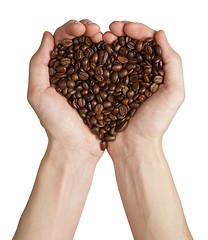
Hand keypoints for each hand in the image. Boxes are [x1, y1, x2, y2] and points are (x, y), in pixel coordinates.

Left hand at [28, 19, 102, 162]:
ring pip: (97, 52)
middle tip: (97, 31)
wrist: (77, 147)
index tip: (82, 29)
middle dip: (89, 30)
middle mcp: (75, 72)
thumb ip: (38, 64)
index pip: (63, 41)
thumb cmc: (56, 124)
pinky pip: (111, 68)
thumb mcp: (38, 93)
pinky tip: (119, 50)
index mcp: (57, 70)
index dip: (71, 29)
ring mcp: (92, 80)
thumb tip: (47, 36)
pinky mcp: (106, 89)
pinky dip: (115, 56)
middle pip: (82, 43)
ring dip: (103, 40)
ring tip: (108, 37)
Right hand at [103, 21, 184, 159]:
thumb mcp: (174, 93)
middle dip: (120, 32)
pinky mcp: (106, 90)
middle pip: (129, 46)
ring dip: (107, 43)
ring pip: (114, 55)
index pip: (147, 43)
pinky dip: (96, 59)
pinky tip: (90, 52)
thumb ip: (173, 62)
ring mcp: (120, 81)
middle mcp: (137, 74)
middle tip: (110, 29)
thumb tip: (160, 33)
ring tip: (99, 37)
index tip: (125, 28)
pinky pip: (101, 70)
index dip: (138, 30)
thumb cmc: (155, 122)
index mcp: (154, 71)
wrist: (134, 146)